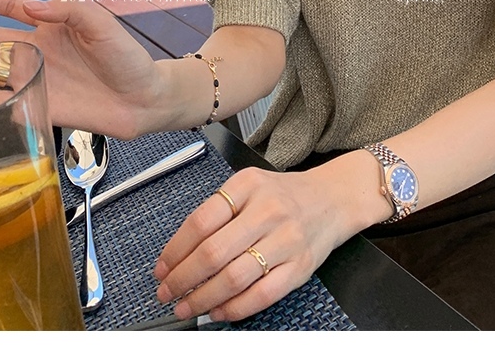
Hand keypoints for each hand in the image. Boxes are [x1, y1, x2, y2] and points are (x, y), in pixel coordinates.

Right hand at [0, 0, 161, 138]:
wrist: (143, 98)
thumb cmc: (125, 57)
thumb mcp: (101, 24)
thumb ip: (68, 11)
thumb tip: (31, 5)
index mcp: (51, 27)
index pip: (12, 8)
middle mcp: (38, 52)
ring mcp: (35, 79)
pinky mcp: (37, 106)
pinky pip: (4, 102)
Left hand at [153, 164, 356, 322]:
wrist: (332, 198)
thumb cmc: (284, 195)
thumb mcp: (249, 186)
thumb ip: (218, 211)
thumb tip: (179, 253)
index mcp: (248, 185)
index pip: (201, 221)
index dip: (175, 250)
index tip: (162, 268)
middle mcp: (267, 210)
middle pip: (213, 252)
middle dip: (183, 279)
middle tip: (167, 292)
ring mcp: (286, 239)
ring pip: (234, 277)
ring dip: (203, 298)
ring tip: (186, 307)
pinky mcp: (300, 266)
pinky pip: (261, 294)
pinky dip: (234, 308)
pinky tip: (218, 311)